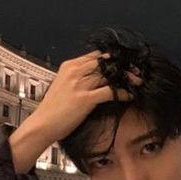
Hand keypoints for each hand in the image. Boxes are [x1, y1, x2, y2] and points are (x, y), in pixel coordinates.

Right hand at [20, 50, 142, 144]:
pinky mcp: (85, 99)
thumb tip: (96, 78)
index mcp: (69, 66)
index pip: (96, 55)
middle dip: (123, 65)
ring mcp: (80, 84)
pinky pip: (109, 92)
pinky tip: (130, 96)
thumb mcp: (63, 86)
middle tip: (137, 71)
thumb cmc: (53, 109)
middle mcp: (75, 72)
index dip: (113, 58)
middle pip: (105, 62)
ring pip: (109, 75)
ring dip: (126, 78)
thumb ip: (77, 79)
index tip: (125, 63)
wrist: (43, 124)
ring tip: (138, 82)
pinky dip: (122, 93)